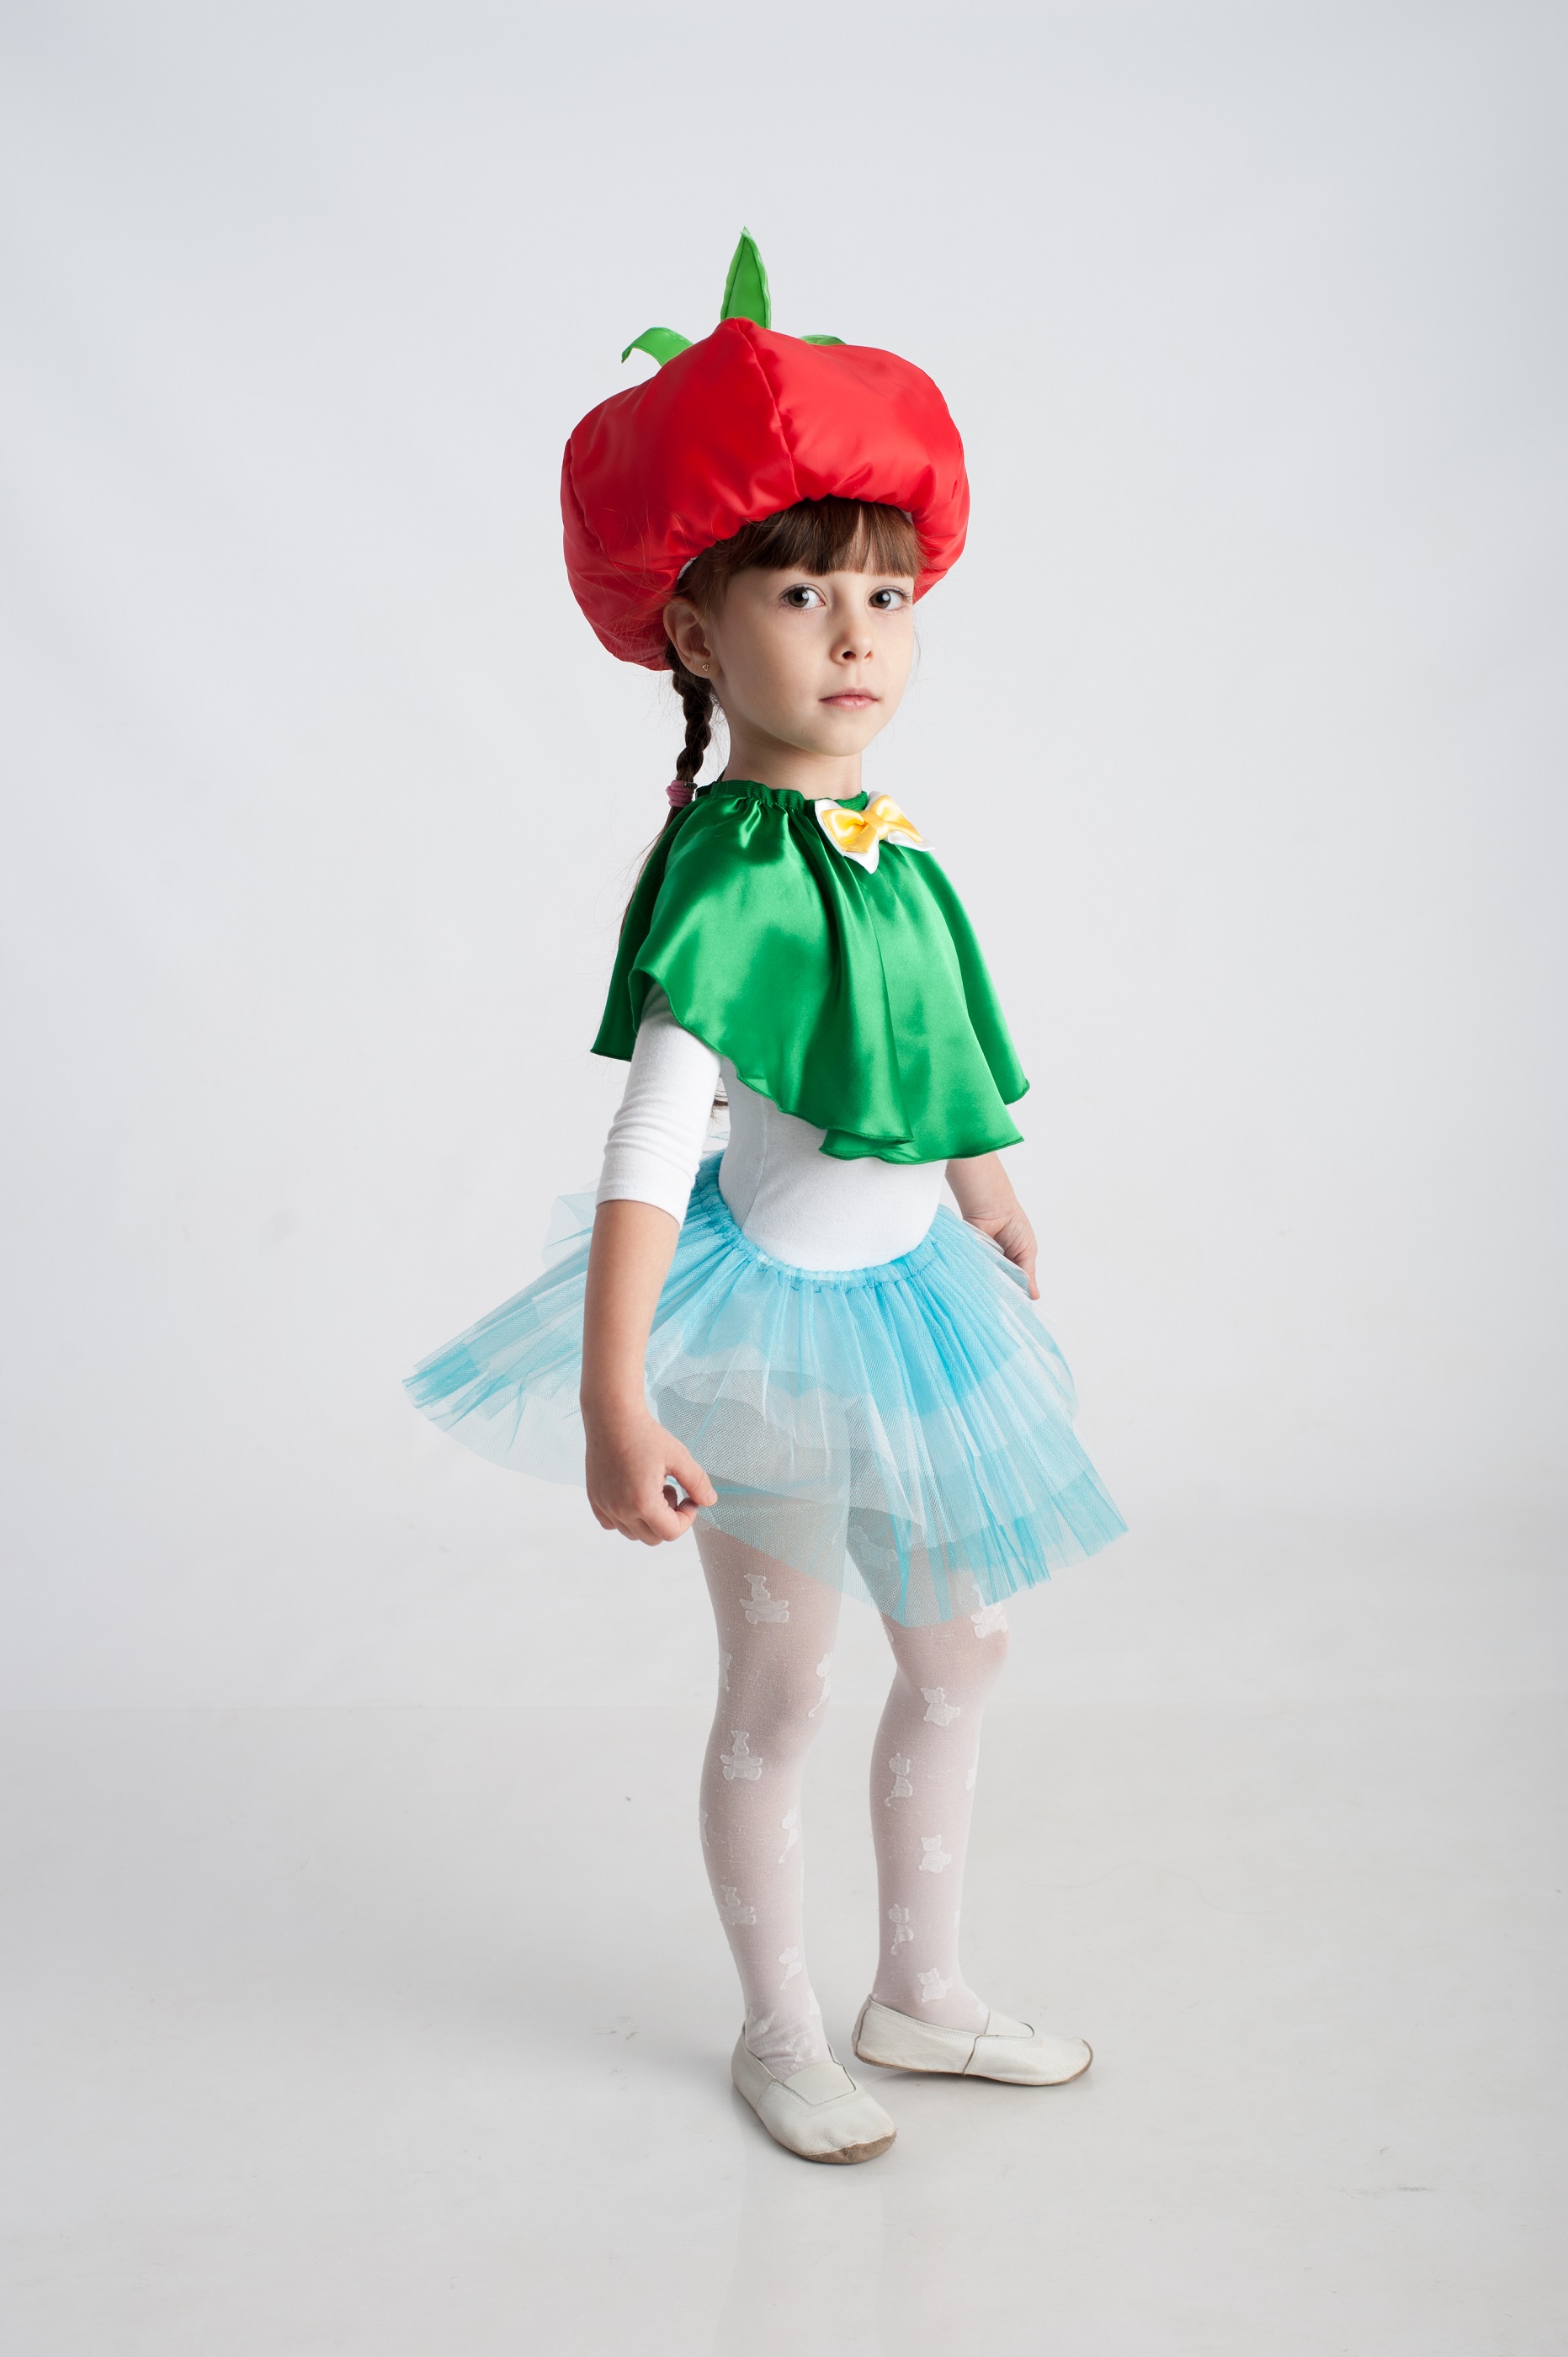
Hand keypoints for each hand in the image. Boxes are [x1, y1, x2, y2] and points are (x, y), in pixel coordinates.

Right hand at [584, 1405, 716, 1544]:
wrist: (612, 1417)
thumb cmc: (644, 1434)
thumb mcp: (678, 1457)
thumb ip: (697, 1482)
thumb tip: (709, 1501)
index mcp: (643, 1503)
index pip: (671, 1533)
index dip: (687, 1518)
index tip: (689, 1499)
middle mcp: (620, 1510)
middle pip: (653, 1538)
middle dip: (668, 1519)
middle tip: (671, 1491)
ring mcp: (605, 1506)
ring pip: (633, 1533)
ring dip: (648, 1518)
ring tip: (652, 1488)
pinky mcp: (595, 1499)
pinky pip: (612, 1524)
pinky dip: (626, 1516)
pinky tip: (633, 1492)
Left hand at [945, 1152, 1039, 1298]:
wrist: (993, 1208)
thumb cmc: (1014, 1225)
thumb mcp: (1027, 1252)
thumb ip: (1028, 1275)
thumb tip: (1035, 1296)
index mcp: (1015, 1264)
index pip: (1016, 1285)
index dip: (1016, 1295)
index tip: (1016, 1309)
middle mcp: (1000, 1266)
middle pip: (1001, 1286)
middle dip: (1003, 1293)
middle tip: (1004, 1306)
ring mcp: (985, 1264)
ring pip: (988, 1283)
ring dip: (991, 1287)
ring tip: (993, 1297)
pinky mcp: (972, 1260)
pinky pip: (975, 1273)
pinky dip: (979, 1278)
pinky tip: (982, 1284)